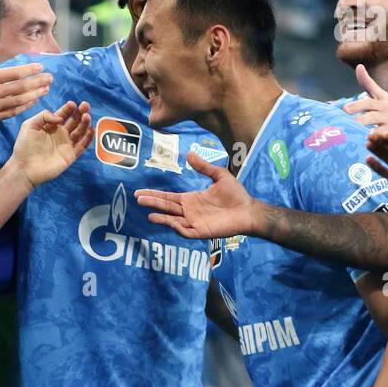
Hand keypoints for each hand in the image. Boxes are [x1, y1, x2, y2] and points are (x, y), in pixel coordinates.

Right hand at [0, 41, 51, 129]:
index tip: (41, 66)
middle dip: (39, 82)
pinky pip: (12, 113)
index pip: (16, 73)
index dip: (31, 69)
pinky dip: (24, 107)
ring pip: (20, 101)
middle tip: (50, 78)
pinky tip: (32, 101)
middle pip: (22, 87)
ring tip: (45, 89)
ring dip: (35, 95)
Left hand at [8, 100, 92, 185]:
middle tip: (85, 105)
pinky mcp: (70, 156)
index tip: (72, 104)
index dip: (68, 109)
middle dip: (80, 113)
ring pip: (80, 132)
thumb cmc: (24, 146)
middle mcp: (60, 134)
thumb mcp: (29, 125)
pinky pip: (82, 146)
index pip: (63, 115)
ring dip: (85, 123)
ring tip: (87, 116)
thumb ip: (44, 116)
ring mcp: (66, 145)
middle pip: (74, 121)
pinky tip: (91, 129)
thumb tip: (60, 118)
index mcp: (50, 126)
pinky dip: (88, 138)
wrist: (25, 167)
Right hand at [135, 151, 262, 238]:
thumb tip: (188, 154)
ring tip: (149, 214)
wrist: (249, 210)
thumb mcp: (218, 176)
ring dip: (161, 218)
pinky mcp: (201, 232)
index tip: (140, 192)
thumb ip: (203, 167)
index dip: (154, 194)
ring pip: (172, 221)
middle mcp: (189, 211)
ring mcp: (194, 222)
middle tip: (138, 199)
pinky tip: (171, 222)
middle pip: (166, 208)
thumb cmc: (236, 194)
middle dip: (152, 203)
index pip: (168, 197)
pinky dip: (177, 228)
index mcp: (190, 199)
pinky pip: (185, 232)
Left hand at [343, 64, 387, 141]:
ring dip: (374, 134)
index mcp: (382, 105)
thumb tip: (359, 67)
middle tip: (350, 123)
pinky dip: (384, 146)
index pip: (369, 103)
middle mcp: (387, 115)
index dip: (358, 105)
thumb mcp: (383, 97)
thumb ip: (369, 84)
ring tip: (365, 137)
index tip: (345, 109)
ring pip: (382, 131)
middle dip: (363, 119)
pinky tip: (374, 150)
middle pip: (374, 117)